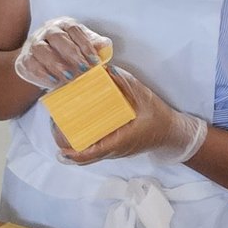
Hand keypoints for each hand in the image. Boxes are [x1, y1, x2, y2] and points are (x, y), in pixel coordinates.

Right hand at [12, 17, 112, 89]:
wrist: (46, 64)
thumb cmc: (71, 54)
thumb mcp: (85, 47)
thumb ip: (96, 46)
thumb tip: (105, 45)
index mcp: (64, 25)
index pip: (74, 29)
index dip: (85, 44)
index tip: (95, 61)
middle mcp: (47, 31)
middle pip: (56, 37)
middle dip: (71, 53)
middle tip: (84, 69)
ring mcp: (33, 44)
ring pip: (40, 49)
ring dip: (55, 63)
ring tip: (69, 77)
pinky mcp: (24, 59)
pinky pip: (30, 64)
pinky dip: (42, 74)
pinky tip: (54, 82)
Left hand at [59, 64, 208, 166]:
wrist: (172, 132)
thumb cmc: (158, 116)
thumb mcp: (142, 95)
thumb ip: (123, 82)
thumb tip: (103, 70)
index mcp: (121, 140)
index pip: (93, 152)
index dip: (74, 153)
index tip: (61, 146)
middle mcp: (115, 149)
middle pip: (86, 156)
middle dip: (67, 146)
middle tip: (55, 128)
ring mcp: (115, 151)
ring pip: (89, 155)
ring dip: (73, 145)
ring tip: (59, 127)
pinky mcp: (115, 147)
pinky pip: (95, 149)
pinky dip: (82, 143)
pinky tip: (74, 127)